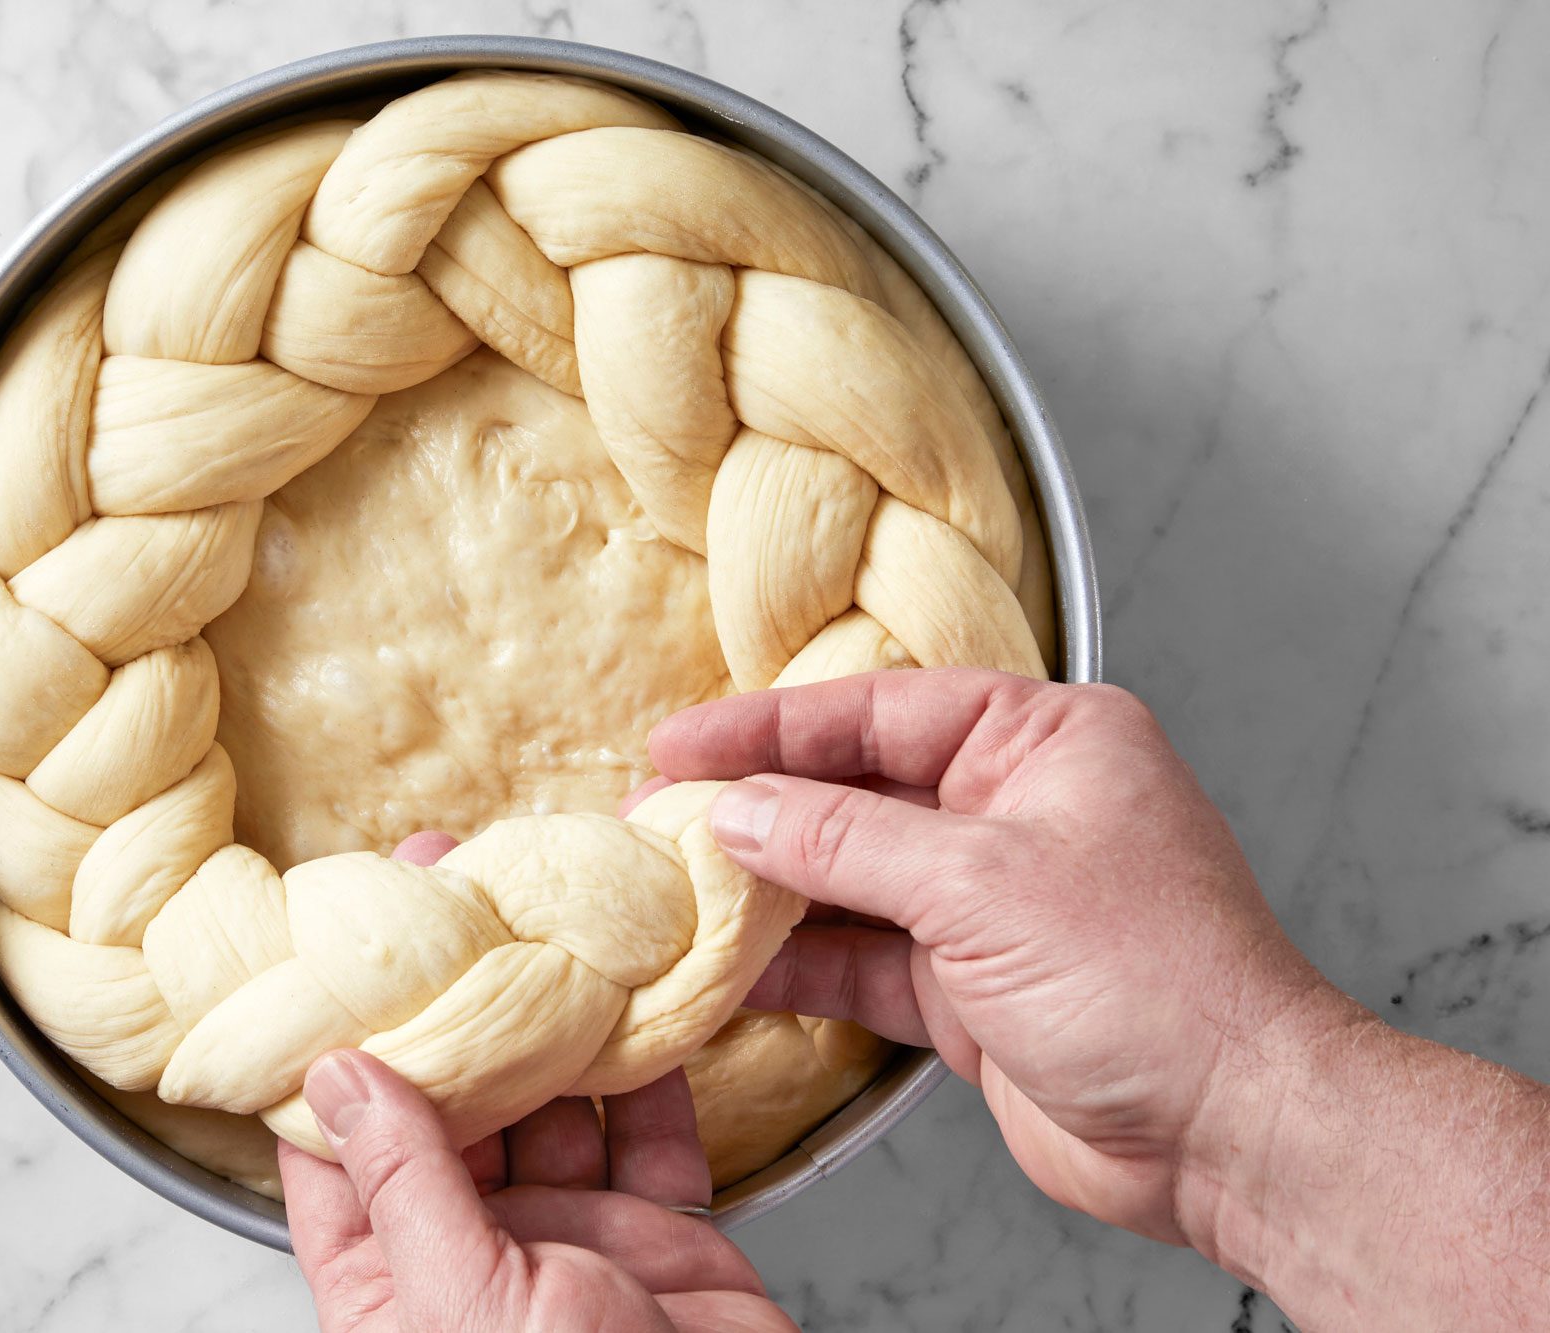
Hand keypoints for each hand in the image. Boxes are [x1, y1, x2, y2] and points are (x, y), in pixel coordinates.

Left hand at [281, 834, 794, 1332]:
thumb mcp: (464, 1307)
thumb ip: (408, 1188)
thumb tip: (334, 1077)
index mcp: (394, 1288)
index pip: (335, 1152)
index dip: (327, 1047)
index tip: (326, 947)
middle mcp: (473, 1254)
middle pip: (446, 1106)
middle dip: (446, 1000)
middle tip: (443, 888)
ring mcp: (570, 1240)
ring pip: (548, 1103)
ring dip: (546, 1017)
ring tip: (535, 915)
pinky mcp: (659, 1234)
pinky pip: (648, 1130)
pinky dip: (648, 1063)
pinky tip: (635, 993)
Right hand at [647, 669, 1345, 1250]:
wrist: (1231, 1133)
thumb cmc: (1155, 982)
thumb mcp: (983, 884)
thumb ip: (847, 841)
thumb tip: (741, 811)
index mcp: (1044, 741)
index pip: (878, 709)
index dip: (767, 726)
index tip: (677, 742)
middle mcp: (1015, 809)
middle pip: (856, 789)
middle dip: (758, 807)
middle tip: (654, 815)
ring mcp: (991, 903)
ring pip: (850, 879)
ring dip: (766, 890)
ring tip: (671, 889)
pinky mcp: (971, 988)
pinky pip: (862, 960)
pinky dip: (798, 966)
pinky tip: (729, 968)